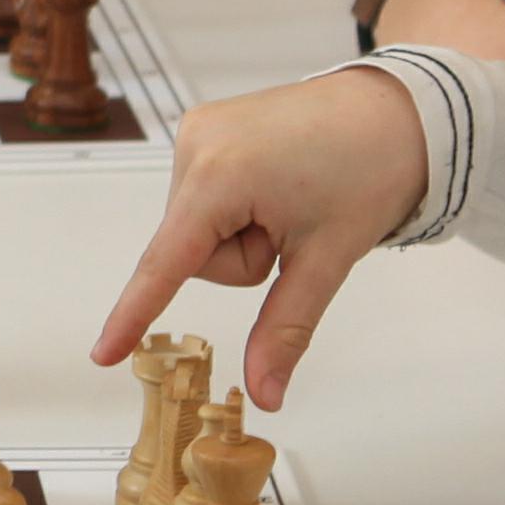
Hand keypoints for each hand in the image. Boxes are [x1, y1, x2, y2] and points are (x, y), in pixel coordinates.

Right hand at [92, 66, 432, 405]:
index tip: (103, 354)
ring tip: (292, 199)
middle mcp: (195, 144)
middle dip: (242, 258)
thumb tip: (265, 393)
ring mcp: (199, 131)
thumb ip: (286, 329)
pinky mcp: (208, 127)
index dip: (135, 313)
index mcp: (219, 174)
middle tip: (296, 229)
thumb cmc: (371, 168)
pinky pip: (207, 197)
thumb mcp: (327, 258)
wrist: (401, 110)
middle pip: (192, 252)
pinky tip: (277, 183)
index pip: (167, 262)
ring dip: (242, 233)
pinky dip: (237, 206)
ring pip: (200, 228)